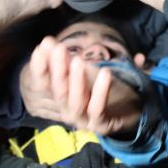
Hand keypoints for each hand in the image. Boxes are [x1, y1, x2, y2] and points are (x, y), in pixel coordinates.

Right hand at [20, 36, 142, 135]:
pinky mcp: (101, 126)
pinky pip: (98, 109)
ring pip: (76, 102)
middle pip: (58, 92)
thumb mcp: (82, 71)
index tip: (41, 46)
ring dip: (76, 81)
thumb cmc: (100, 89)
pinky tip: (105, 73)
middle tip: (59, 49)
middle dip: (58, 70)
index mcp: (60, 98)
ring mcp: (83, 121)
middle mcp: (67, 111)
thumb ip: (66, 59)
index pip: (44, 83)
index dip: (40, 65)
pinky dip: (101, 92)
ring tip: (78, 61)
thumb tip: (47, 41)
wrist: (127, 112)